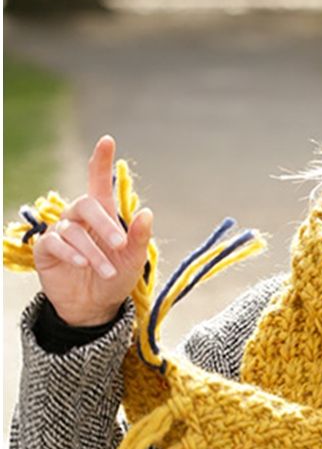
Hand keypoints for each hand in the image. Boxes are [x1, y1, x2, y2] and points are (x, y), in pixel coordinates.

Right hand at [33, 135, 153, 326]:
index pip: (99, 182)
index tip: (107, 141)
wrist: (95, 307)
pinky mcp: (46, 250)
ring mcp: (61, 233)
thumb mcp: (133, 260)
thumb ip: (139, 237)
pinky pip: (54, 243)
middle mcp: (81, 219)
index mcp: (103, 215)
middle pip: (86, 204)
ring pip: (73, 229)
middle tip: (120, 244)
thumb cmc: (115, 278)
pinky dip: (70, 252)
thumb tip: (147, 212)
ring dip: (92, 251)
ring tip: (107, 271)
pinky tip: (81, 264)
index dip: (101, 162)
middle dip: (104, 224)